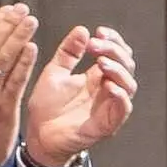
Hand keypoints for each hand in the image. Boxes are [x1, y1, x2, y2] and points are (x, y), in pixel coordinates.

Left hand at [25, 25, 136, 166]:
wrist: (38, 136)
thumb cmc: (47, 107)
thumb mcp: (55, 72)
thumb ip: (68, 52)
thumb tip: (82, 29)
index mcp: (97, 77)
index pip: (118, 54)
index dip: (114, 40)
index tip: (99, 31)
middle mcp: (107, 90)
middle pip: (127, 66)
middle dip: (114, 51)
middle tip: (95, 45)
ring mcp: (109, 107)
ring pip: (129, 86)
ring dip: (118, 71)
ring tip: (100, 62)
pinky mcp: (106, 125)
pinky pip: (122, 110)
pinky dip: (120, 97)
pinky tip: (108, 86)